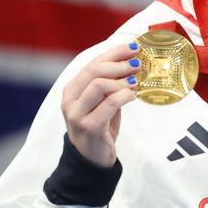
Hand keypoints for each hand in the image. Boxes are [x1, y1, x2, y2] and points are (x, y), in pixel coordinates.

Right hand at [61, 42, 139, 167]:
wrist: (92, 159)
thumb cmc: (99, 127)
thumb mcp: (101, 102)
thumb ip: (110, 85)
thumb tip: (132, 63)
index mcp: (72, 90)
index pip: (92, 63)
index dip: (113, 53)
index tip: (132, 48)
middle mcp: (70, 100)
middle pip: (94, 70)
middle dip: (119, 64)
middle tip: (137, 64)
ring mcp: (77, 114)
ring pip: (99, 84)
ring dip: (122, 80)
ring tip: (135, 83)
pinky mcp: (89, 126)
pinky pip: (109, 103)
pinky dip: (124, 96)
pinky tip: (133, 96)